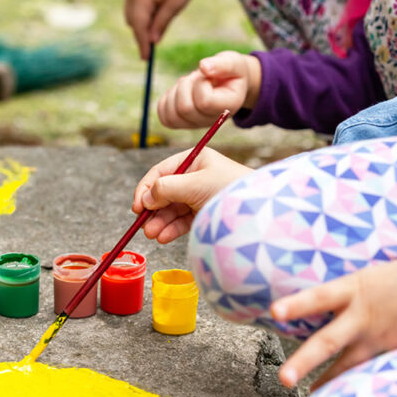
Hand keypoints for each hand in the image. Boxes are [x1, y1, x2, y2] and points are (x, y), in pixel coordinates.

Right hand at [125, 0, 202, 58]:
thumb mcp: (175, 5)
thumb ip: (161, 24)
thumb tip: (152, 42)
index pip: (139, 27)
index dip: (142, 44)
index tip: (145, 59)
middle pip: (132, 21)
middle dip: (141, 35)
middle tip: (151, 49)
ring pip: (131, 13)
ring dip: (140, 24)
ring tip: (156, 29)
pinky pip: (133, 4)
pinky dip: (140, 13)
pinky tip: (153, 15)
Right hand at [133, 147, 251, 242]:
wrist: (259, 211)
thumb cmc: (230, 189)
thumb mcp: (195, 184)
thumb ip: (167, 189)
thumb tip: (145, 198)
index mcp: (195, 160)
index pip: (161, 172)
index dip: (146, 188)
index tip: (137, 206)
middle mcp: (196, 176)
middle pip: (165, 192)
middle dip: (153, 209)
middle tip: (143, 225)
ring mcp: (200, 196)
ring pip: (173, 209)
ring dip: (160, 221)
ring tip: (152, 234)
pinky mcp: (205, 213)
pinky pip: (183, 220)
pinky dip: (171, 229)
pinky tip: (163, 237)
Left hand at [157, 51, 261, 128]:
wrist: (230, 83)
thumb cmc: (232, 72)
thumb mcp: (233, 62)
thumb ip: (222, 65)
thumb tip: (203, 66)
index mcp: (227, 107)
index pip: (204, 102)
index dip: (201, 84)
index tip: (208, 76)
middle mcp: (211, 121)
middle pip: (185, 108)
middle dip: (186, 85)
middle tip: (197, 77)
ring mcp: (195, 124)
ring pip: (172, 115)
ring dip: (175, 92)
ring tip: (189, 84)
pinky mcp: (181, 122)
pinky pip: (164, 116)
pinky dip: (167, 100)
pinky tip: (179, 91)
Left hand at [272, 247, 396, 389]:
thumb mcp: (377, 274)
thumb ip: (353, 290)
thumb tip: (334, 301)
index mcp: (357, 286)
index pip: (319, 296)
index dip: (297, 304)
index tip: (273, 312)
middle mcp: (364, 315)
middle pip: (328, 341)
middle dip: (303, 361)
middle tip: (282, 379)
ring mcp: (380, 336)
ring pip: (347, 364)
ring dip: (325, 381)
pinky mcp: (396, 350)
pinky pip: (370, 369)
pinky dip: (356, 381)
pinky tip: (343, 396)